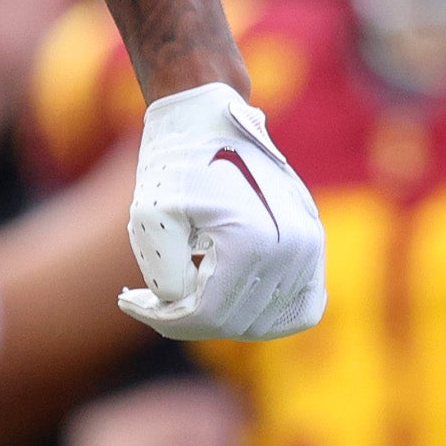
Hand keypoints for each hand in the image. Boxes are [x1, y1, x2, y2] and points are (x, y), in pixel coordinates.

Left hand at [122, 83, 327, 340]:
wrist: (212, 123)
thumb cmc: (176, 167)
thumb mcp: (151, 219)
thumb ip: (165, 277)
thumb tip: (187, 309)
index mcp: (253, 240)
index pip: (208, 315)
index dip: (164, 318)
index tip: (131, 301)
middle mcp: (291, 249)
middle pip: (233, 323)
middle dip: (184, 319)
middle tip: (146, 300)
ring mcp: (310, 248)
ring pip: (262, 321)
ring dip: (218, 319)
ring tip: (180, 296)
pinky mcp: (315, 247)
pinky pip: (300, 308)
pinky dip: (263, 315)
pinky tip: (225, 298)